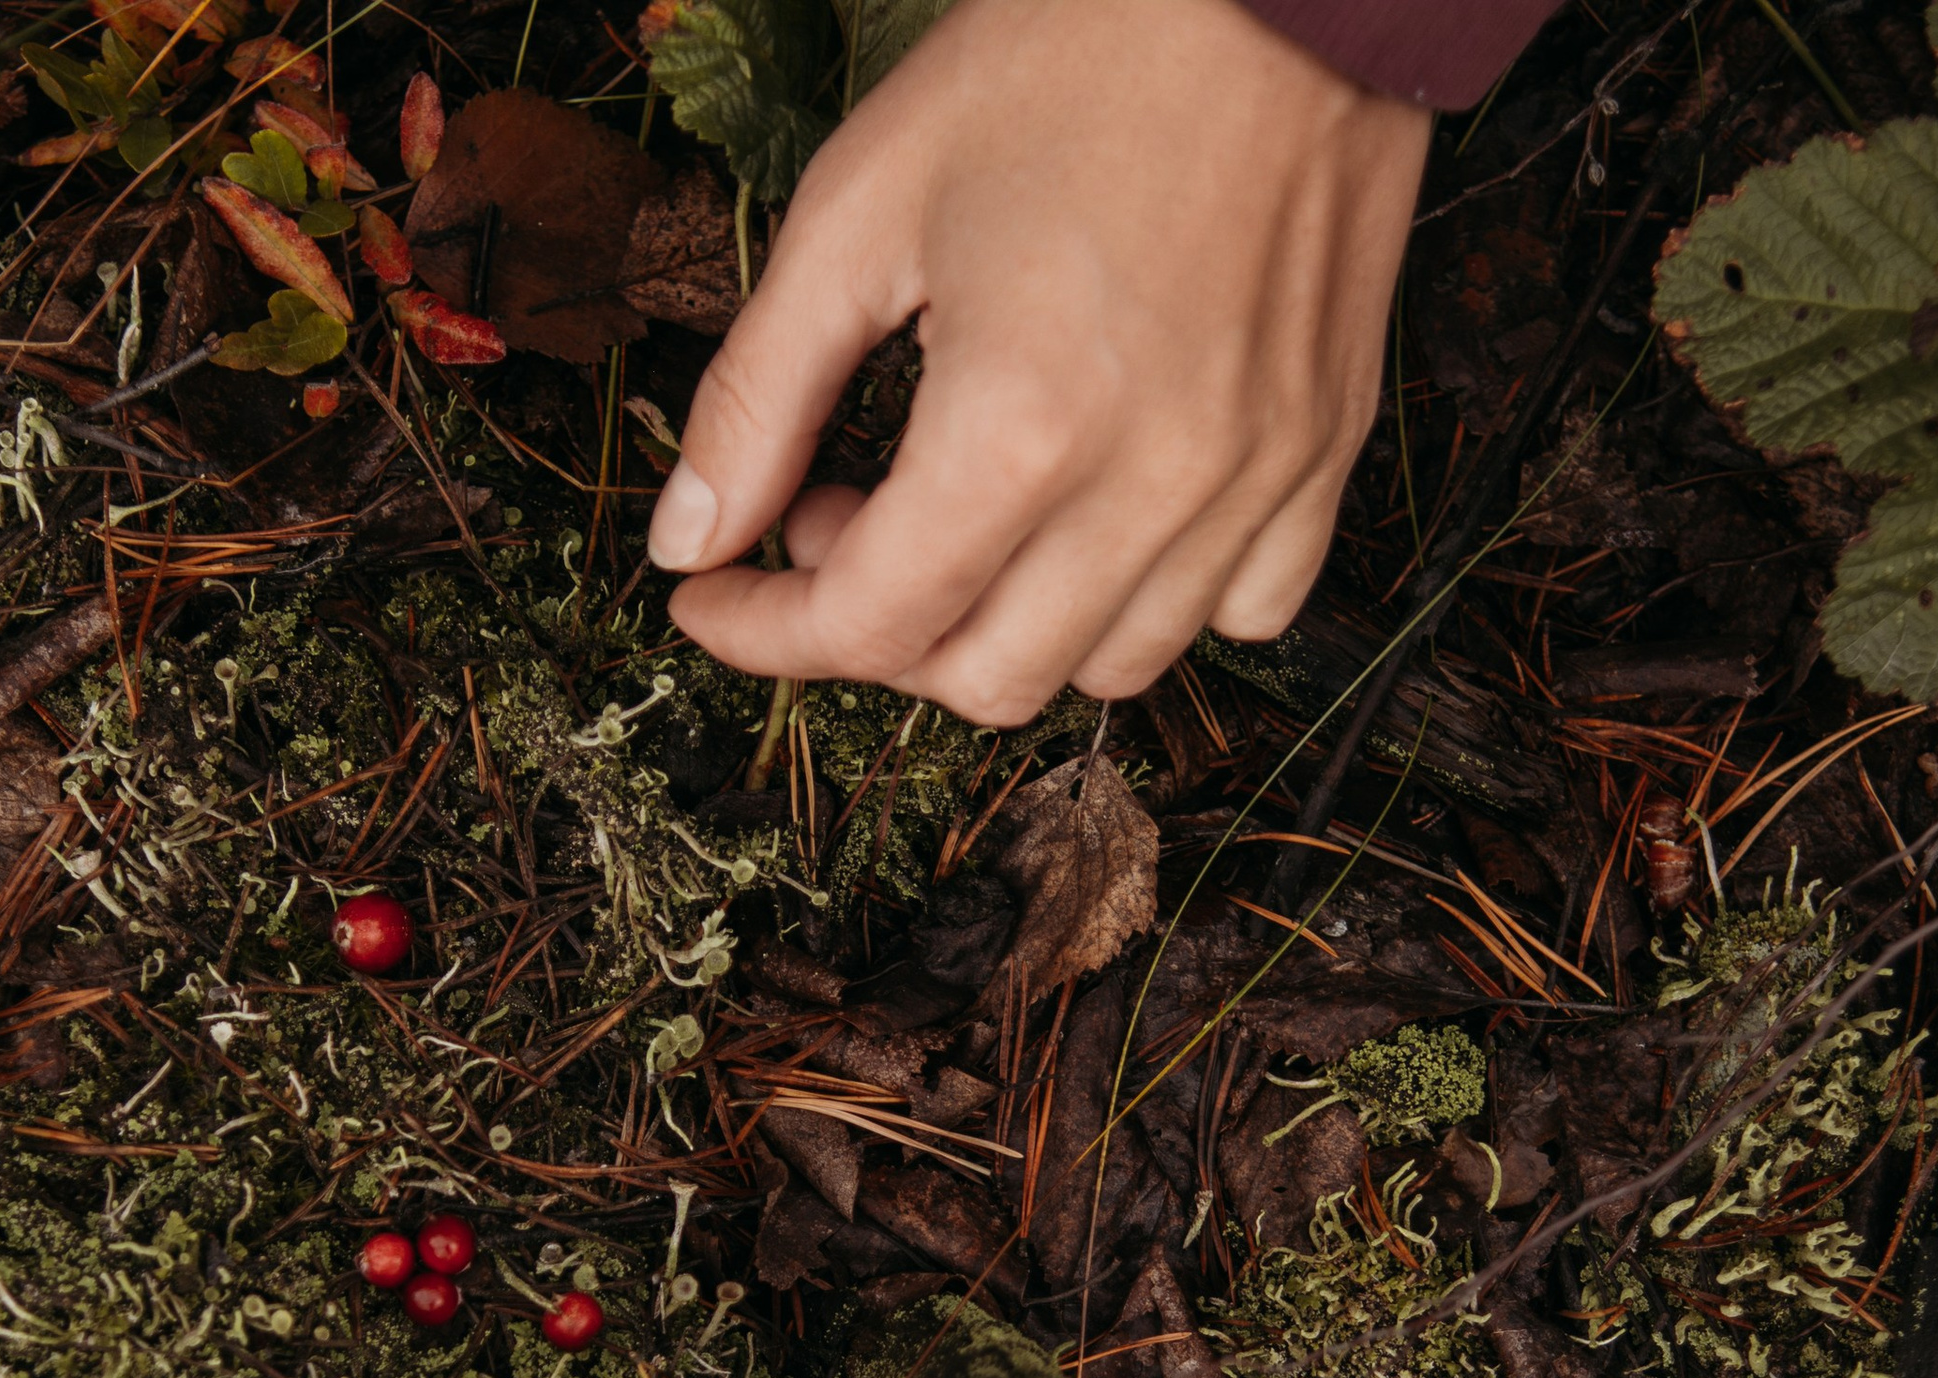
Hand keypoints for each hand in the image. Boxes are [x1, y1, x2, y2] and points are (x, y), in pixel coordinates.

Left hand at [649, 0, 1429, 725]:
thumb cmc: (1070, 52)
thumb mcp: (859, 209)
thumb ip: (758, 398)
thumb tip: (687, 544)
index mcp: (1022, 422)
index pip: (868, 625)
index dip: (766, 634)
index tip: (715, 601)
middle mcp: (1152, 480)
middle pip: (985, 679)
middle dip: (880, 633)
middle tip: (836, 523)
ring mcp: (1256, 478)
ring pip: (1108, 668)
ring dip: (1007, 626)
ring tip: (961, 515)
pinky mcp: (1326, 452)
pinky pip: (1243, 612)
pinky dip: (1153, 602)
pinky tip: (1096, 519)